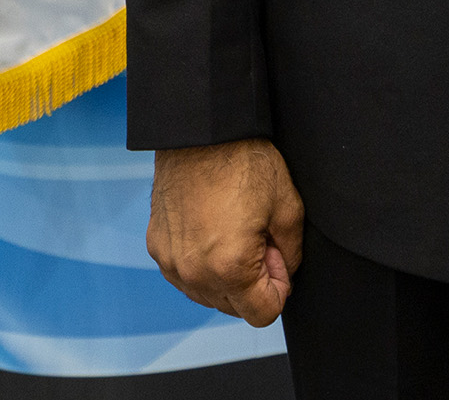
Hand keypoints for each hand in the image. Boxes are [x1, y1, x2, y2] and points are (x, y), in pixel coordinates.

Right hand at [147, 138, 304, 325]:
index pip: (262, 314)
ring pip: (207, 295)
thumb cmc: (246, 164)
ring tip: (238, 233)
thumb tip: (283, 275)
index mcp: (229, 267)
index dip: (279, 289)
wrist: (202, 133)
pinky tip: (215, 231)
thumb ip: (291, 254)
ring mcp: (170, 261)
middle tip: (262, 240)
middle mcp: (193, 272)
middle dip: (254, 284)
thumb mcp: (287, 207)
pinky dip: (203, 265)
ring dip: (227, 277)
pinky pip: (185, 275)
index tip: (279, 258)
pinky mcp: (156, 247)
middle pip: (234, 308)